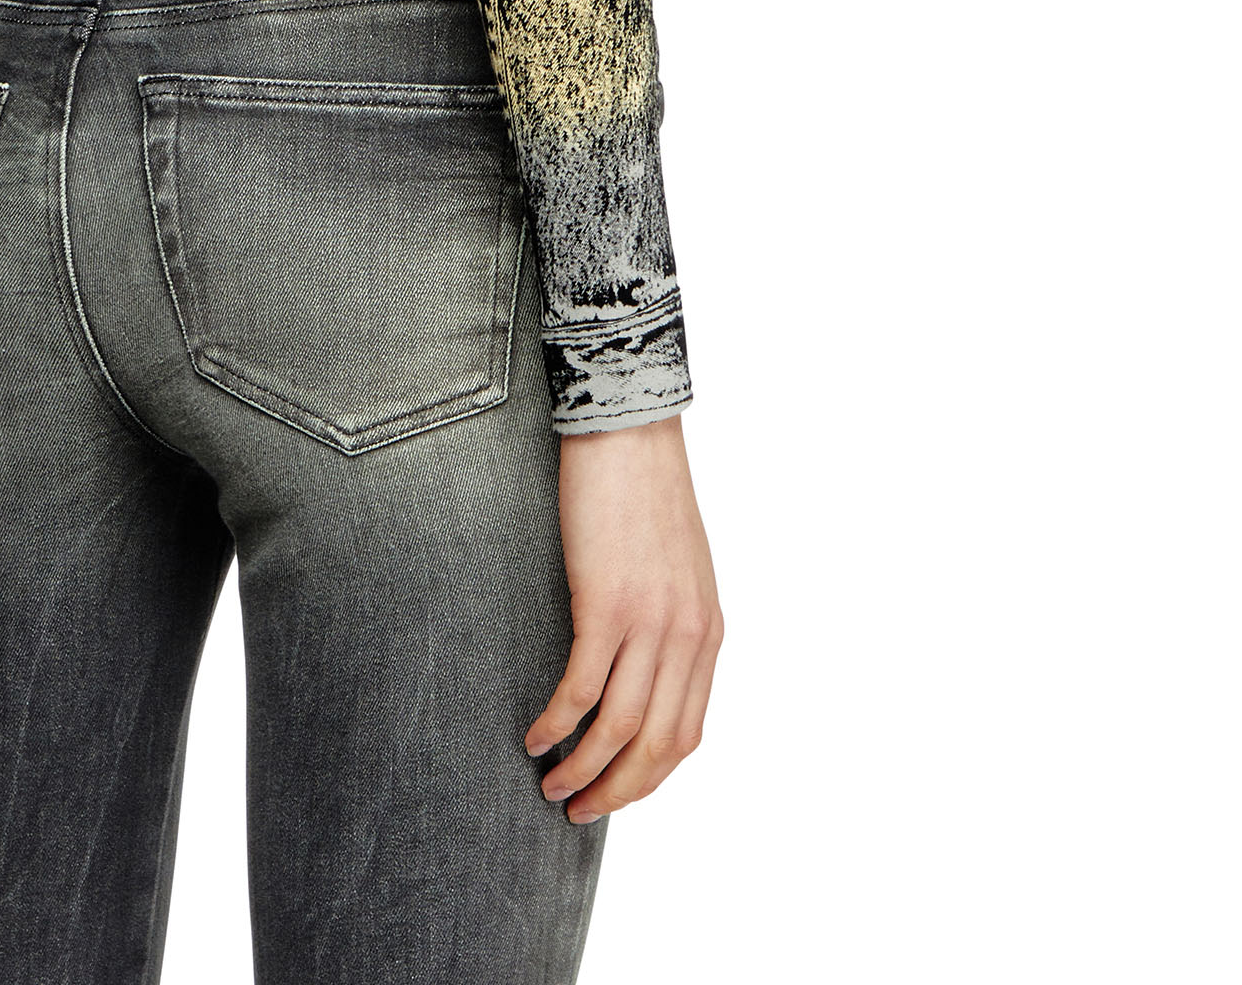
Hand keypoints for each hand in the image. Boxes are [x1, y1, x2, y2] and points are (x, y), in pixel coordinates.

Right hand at [524, 415, 721, 821]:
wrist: (629, 431)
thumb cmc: (645, 493)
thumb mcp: (681, 571)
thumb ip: (673, 626)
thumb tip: (647, 674)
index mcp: (707, 634)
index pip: (687, 734)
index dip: (648, 777)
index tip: (614, 794)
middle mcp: (687, 637)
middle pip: (657, 746)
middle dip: (617, 790)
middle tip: (578, 810)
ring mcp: (649, 624)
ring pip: (620, 728)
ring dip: (583, 769)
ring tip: (551, 785)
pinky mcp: (606, 604)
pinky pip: (581, 688)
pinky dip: (557, 723)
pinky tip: (534, 734)